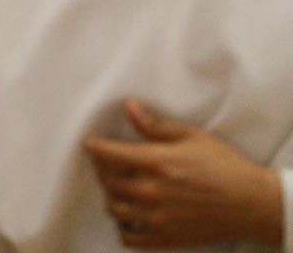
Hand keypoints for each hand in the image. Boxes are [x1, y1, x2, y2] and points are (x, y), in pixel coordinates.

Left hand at [85, 99, 282, 247]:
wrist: (253, 204)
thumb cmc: (225, 166)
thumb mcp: (192, 137)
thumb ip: (155, 125)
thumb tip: (129, 107)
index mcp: (155, 162)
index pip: (107, 154)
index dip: (94, 147)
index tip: (90, 143)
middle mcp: (151, 190)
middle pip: (106, 181)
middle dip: (103, 170)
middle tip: (110, 165)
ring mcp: (156, 217)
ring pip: (112, 208)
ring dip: (111, 197)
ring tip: (121, 189)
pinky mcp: (165, 238)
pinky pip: (128, 236)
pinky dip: (123, 226)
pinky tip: (130, 215)